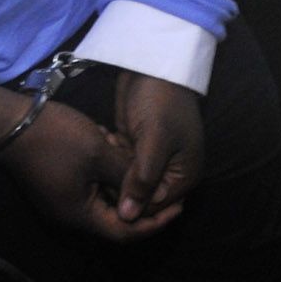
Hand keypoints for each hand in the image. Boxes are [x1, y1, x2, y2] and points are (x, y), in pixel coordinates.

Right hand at [0, 84, 165, 242]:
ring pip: (103, 197)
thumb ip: (127, 175)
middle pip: (114, 216)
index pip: (125, 232)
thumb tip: (148, 192)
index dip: (154, 222)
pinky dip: (105, 170)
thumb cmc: (57, 138)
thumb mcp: (100, 152)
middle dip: (138, 196)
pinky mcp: (56, 182)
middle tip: (164, 182)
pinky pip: (89, 185)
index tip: (178, 206)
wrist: (9, 122)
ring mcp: (60, 198)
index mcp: (80, 215)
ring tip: (136, 155)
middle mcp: (70, 214)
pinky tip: (111, 144)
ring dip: (121, 178)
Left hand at [109, 71, 204, 229]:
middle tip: (97, 171)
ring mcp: (151, 161)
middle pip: (139, 198)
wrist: (154, 64)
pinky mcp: (136, 148)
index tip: (104, 191)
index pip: (154, 208)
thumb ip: (141, 181)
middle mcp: (170, 173)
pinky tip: (102, 139)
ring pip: (126, 183)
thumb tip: (128, 218)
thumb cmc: (161, 102)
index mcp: (183, 176)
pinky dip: (109, 157)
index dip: (129, 207)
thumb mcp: (154, 141)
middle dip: (117, 187)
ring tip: (99, 152)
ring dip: (110, 171)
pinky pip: (120, 166)